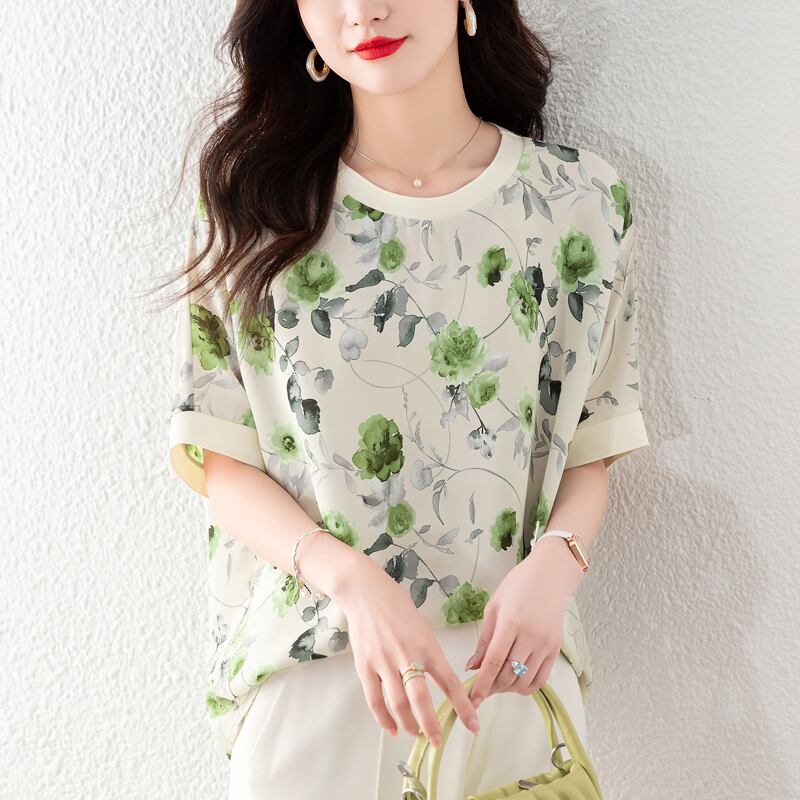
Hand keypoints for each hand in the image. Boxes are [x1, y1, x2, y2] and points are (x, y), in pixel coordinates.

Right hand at [337, 558, 481, 746]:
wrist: (366, 593)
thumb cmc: (398, 608)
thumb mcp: (423, 629)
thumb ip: (430, 656)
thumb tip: (440, 683)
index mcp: (427, 645)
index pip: (449, 682)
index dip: (463, 706)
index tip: (473, 725)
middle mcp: (406, 655)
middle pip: (421, 699)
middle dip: (432, 725)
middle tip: (438, 741)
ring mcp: (383, 662)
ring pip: (398, 704)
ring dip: (409, 724)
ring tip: (417, 734)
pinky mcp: (365, 666)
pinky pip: (375, 699)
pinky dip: (384, 718)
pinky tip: (393, 728)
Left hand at [465, 536, 584, 706]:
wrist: (549, 576)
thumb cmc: (517, 586)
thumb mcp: (493, 607)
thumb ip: (484, 640)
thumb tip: (473, 666)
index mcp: (510, 623)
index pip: (494, 662)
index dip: (482, 685)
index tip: (472, 702)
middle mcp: (530, 636)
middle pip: (509, 675)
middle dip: (493, 688)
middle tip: (482, 689)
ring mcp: (546, 644)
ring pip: (525, 681)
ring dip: (508, 689)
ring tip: (498, 683)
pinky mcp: (556, 649)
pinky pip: (541, 679)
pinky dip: (526, 686)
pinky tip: (515, 682)